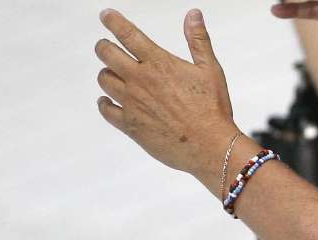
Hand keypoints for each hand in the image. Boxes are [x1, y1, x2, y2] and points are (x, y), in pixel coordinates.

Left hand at [95, 9, 239, 185]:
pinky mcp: (129, 124)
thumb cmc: (213, 109)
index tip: (106, 16)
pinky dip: (104, 102)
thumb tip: (193, 15)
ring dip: (107, 73)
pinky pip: (105, 108)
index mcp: (159, 63)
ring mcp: (132, 102)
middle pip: (106, 53)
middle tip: (107, 47)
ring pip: (104, 79)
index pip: (127, 34)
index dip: (113, 21)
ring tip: (115, 75)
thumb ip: (198, 41)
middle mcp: (140, 80)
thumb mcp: (210, 70)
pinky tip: (109, 101)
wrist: (210, 146)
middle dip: (104, 47)